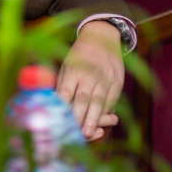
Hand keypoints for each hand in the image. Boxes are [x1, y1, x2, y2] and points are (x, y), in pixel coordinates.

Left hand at [57, 20, 124, 139]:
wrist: (102, 37)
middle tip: (74, 134)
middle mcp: (89, 74)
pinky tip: (102, 122)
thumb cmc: (79, 55)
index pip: (66, 92)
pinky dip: (107, 111)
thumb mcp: (66, 65)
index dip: (63, 109)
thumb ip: (62, 85)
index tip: (58, 123)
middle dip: (79, 118)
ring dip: (93, 119)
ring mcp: (105, 78)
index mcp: (72, 70)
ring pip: (99, 101)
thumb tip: (54, 106)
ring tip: (88, 133)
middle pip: (83, 99)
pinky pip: (112, 99)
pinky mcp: (117, 81)